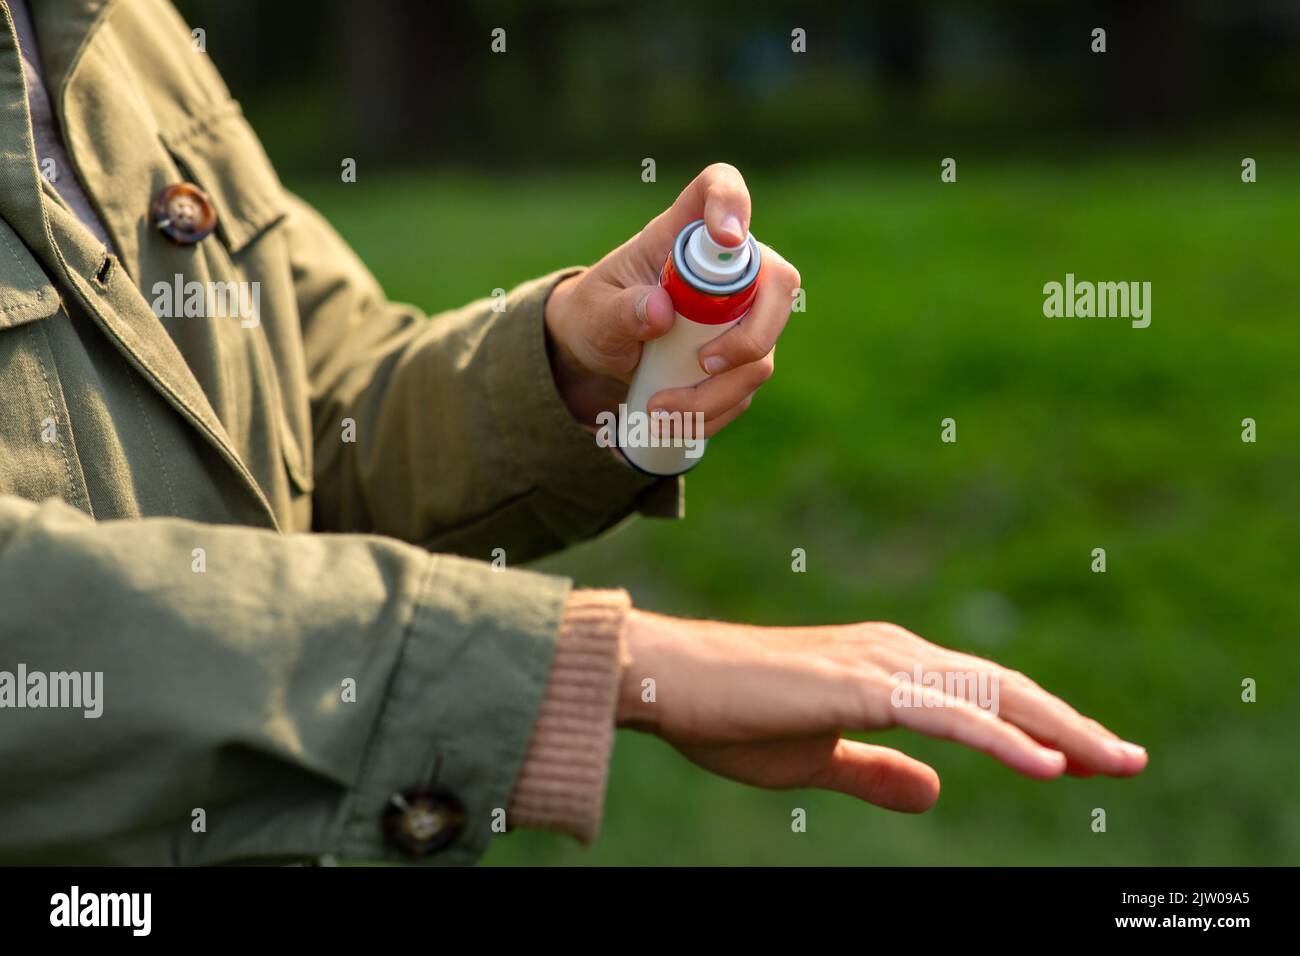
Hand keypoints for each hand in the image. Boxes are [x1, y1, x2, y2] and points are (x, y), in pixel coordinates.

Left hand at [544, 163, 800, 428]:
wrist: (596, 356)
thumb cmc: (594, 314)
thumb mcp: (594, 312)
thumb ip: (620, 309)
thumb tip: (660, 311)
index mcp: (682, 234)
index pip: (720, 187)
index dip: (732, 203)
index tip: (726, 237)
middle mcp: (724, 270)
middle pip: (777, 281)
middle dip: (751, 334)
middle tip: (704, 364)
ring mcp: (740, 314)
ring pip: (763, 351)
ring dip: (717, 390)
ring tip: (660, 409)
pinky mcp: (740, 357)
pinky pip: (747, 387)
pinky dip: (712, 410)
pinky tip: (673, 420)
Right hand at [618, 610, 1146, 811]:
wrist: (666, 680)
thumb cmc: (731, 716)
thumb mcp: (817, 759)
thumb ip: (876, 772)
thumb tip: (936, 794)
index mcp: (890, 669)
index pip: (985, 698)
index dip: (1043, 727)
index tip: (1093, 760)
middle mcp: (897, 654)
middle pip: (1005, 690)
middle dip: (1073, 726)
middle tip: (1131, 762)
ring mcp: (880, 663)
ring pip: (990, 696)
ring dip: (1058, 729)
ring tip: (1112, 762)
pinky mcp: (859, 684)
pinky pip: (947, 715)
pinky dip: (1003, 739)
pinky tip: (1046, 765)